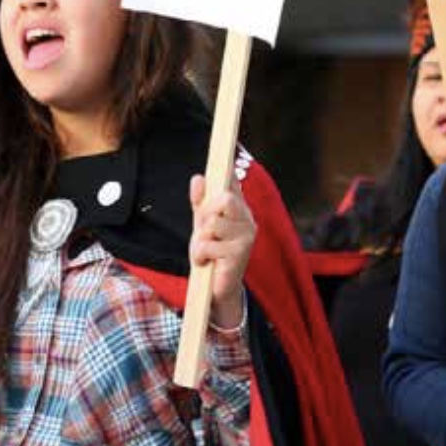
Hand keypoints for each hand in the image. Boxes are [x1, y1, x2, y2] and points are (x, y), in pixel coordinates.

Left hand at [189, 173, 255, 328]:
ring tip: (205, 250)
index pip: (233, 184)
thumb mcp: (202, 225)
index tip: (225, 157)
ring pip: (212, 224)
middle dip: (206, 213)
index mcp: (240, 210)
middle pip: (225, 199)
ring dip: (200, 239)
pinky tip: (206, 262)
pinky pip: (208, 245)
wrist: (215, 288)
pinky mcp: (239, 254)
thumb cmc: (211, 254)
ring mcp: (246, 237)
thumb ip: (200, 203)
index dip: (226, 172)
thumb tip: (198, 178)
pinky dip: (199, 254)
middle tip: (203, 230)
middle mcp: (247, 220)